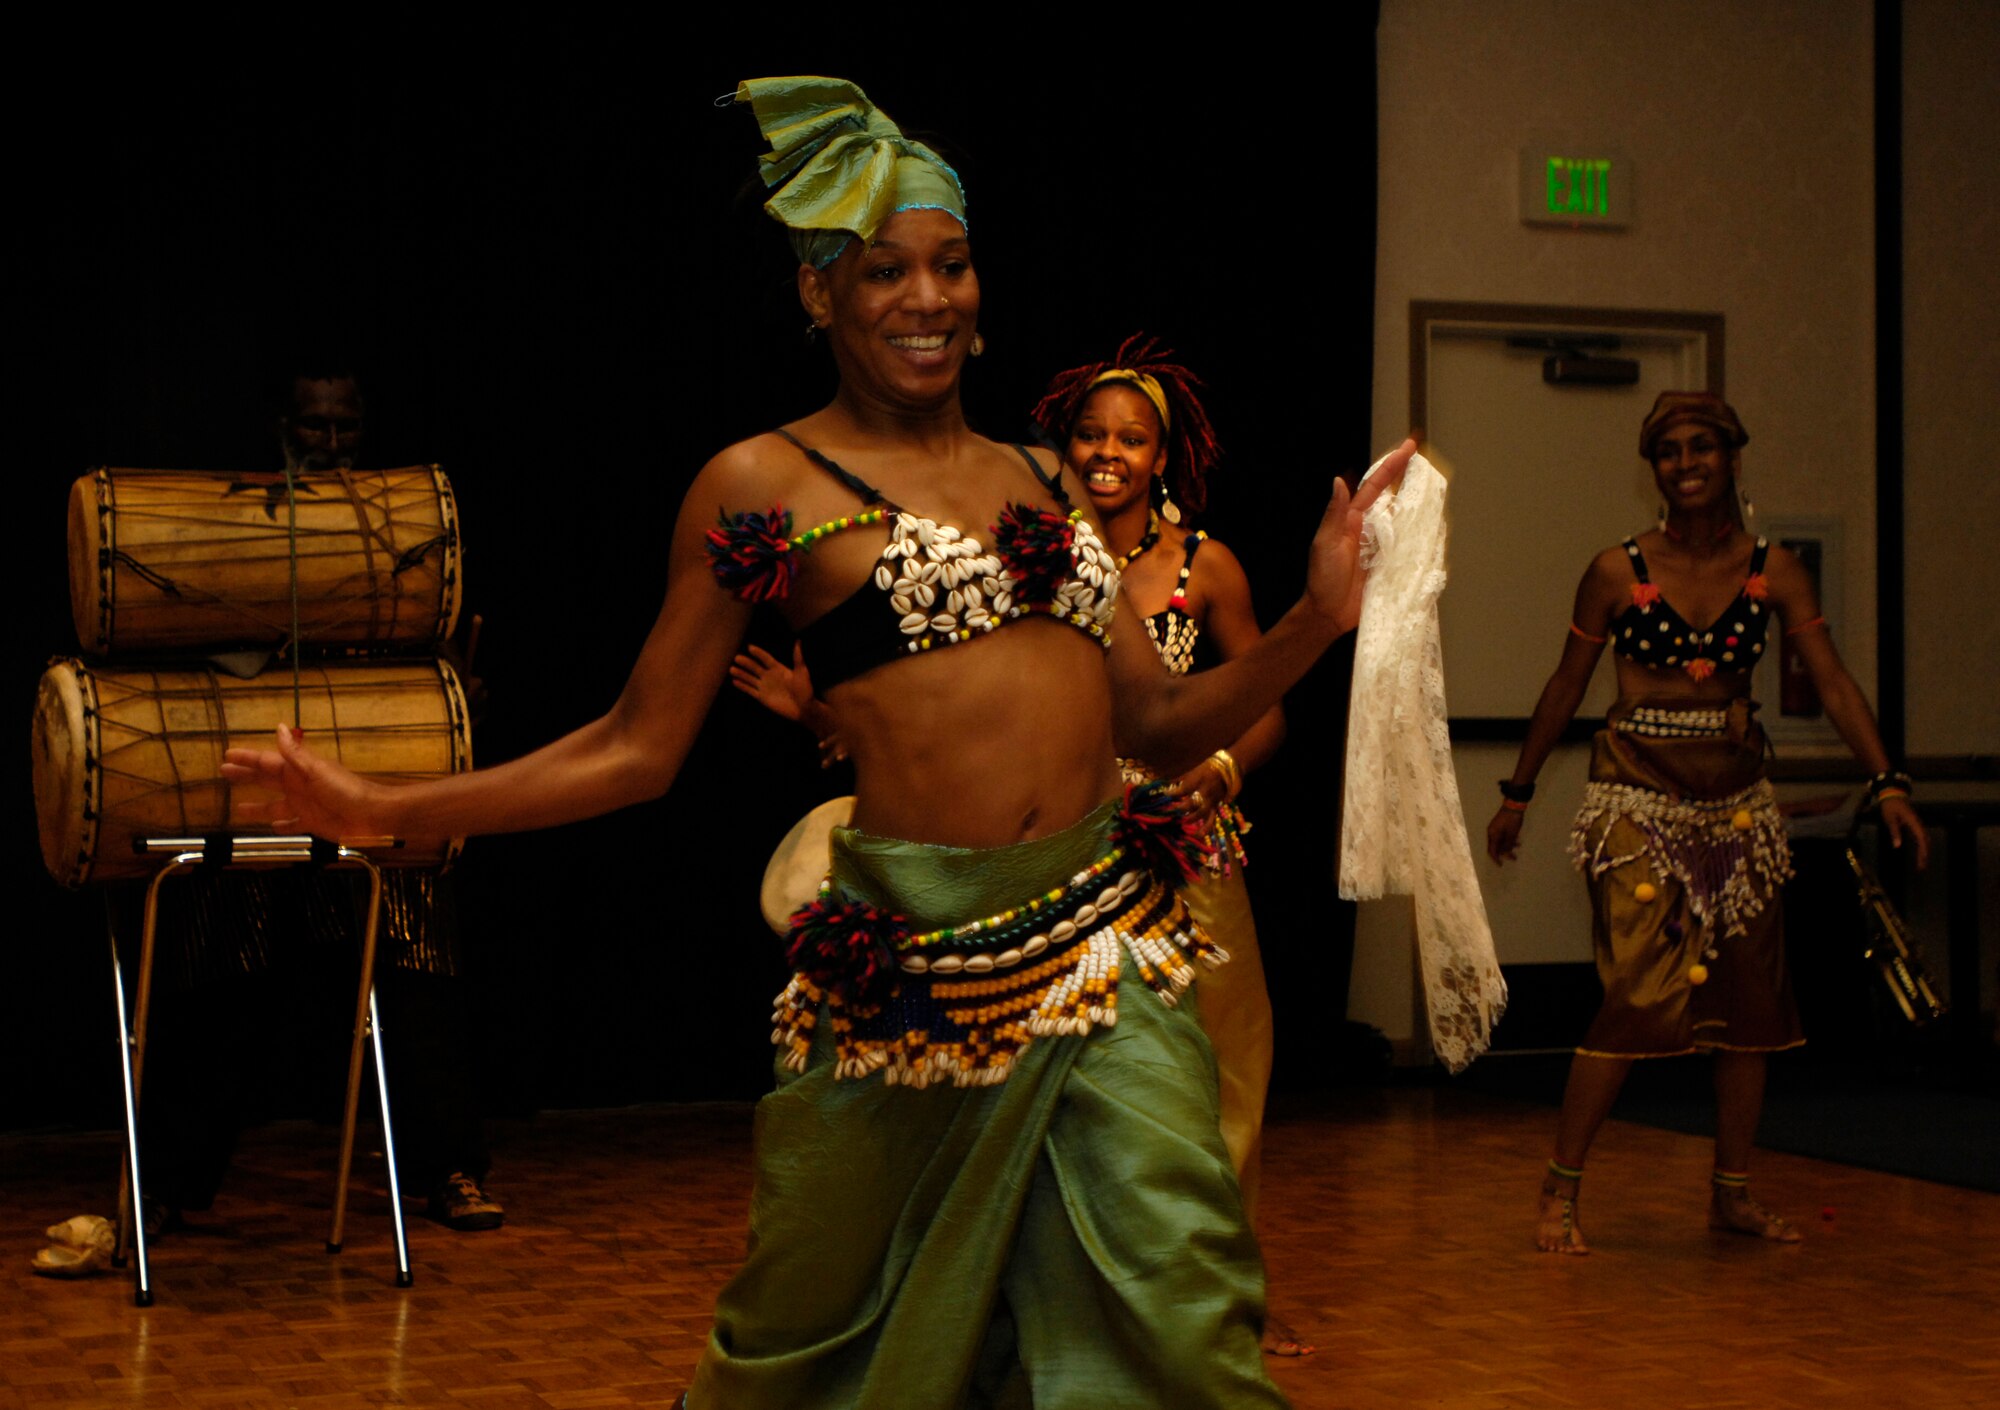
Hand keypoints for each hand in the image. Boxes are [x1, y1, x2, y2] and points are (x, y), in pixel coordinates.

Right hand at [220, 724, 384, 840]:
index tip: (227, 754)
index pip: (267, 761)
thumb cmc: (346, 790)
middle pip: (266, 780)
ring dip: (258, 806)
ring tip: (239, 809)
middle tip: (224, 773)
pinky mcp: (312, 823)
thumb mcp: (316, 770)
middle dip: (246, 776)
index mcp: (298, 770)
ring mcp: (305, 805)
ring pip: (275, 806)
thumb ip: (295, 753)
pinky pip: (292, 824)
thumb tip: (278, 727)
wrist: (372, 815)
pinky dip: (282, 825)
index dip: (248, 758)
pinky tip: (272, 827)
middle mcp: (298, 786)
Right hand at [731, 644, 803, 722]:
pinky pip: (750, 690)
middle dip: (746, 663)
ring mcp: (765, 686)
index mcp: (778, 669)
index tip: (750, 647)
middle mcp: (770, 676)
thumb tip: (798, 642)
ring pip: (750, 678)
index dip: (759, 653)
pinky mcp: (762, 697)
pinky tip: (734, 681)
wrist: (804, 708)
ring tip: (731, 669)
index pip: (766, 658)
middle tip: (737, 658)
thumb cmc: (805, 690)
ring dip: (741, 674)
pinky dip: (742, 686)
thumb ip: (797, 658)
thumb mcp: (802, 672)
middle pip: (755, 667)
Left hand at [1170, 761, 1226, 825]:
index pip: (1184, 788)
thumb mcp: (1192, 771)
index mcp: (1199, 780)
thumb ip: (1180, 781)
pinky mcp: (1216, 806)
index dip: (1173, 792)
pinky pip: (1212, 819)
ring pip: (1203, 812)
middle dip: (1182, 808)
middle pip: (1193, 802)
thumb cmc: (1206, 769)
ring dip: (1192, 819)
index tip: (1166, 794)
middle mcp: (1206, 791)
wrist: (1227, 769)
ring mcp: (1212, 800)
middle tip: (1173, 812)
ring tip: (1184, 823)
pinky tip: (1199, 835)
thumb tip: (1165, 789)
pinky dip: (1206, 828)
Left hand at [1307, 438, 1416, 632]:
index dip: (1391, 467)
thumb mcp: (1325, 544)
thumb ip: (1335, 514)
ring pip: (1403, 520)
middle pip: (1393, 498)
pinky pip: (1409, 546)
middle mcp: (1368, 529)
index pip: (1374, 487)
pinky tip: (1434, 525)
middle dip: (1408, 478)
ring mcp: (1381, 546)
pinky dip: (1421, 535)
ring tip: (1436, 487)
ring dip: (1418, 504)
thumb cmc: (1322, 580)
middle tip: (1426, 460)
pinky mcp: (1390, 565)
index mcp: (1352, 520)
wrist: (1328, 615)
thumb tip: (1339, 481)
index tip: (1408, 447)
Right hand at [1486, 806, 1524, 864]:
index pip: (1492, 851)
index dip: (1496, 859)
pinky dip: (1509, 840)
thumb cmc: (1512, 820)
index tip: (1501, 865)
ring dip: (1508, 846)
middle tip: (1514, 858)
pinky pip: (1503, 836)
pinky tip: (1517, 840)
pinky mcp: (1500, 825)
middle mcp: (1492, 833)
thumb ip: (1508, 844)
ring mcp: (1495, 828)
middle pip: (1496, 847)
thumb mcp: (1512, 834)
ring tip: (1518, 847)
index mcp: (1493, 835)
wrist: (1514, 805)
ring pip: (1500, 841)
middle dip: (1505, 853)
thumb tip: (1506, 853)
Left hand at [1877, 796, 1928, 868]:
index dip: (1923, 851)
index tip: (1922, 861)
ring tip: (1921, 863)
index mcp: (1913, 822)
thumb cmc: (1890, 806)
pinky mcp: (1914, 824)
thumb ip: (1894, 832)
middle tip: (1922, 867)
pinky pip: (1921, 837)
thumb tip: (1897, 846)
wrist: (1892, 794)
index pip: (1921, 838)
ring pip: (1924, 839)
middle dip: (1925, 855)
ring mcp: (1917, 824)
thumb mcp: (1889, 819)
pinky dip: (1922, 846)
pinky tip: (1920, 853)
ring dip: (1924, 851)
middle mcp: (1918, 823)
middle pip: (1925, 841)